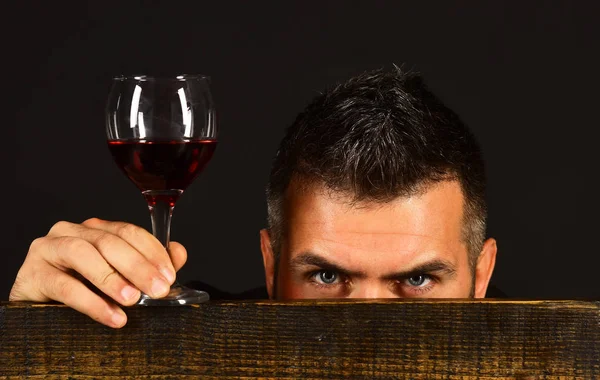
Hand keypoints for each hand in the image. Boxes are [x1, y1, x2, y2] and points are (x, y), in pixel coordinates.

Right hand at [9, 218, 186, 327]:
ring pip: (84, 255)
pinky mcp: (33, 274)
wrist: (37, 309)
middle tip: (159, 290)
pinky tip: (112, 316)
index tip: (169, 275)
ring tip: (134, 300)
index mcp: (95, 229)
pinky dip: (92, 302)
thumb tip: (179, 253)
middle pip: (110, 242)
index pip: (129, 232)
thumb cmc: (81, 289)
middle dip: (139, 267)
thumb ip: (148, 263)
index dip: (152, 252)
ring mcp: (49, 249)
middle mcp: (71, 232)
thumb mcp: (119, 277)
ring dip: (113, 279)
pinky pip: (65, 286)